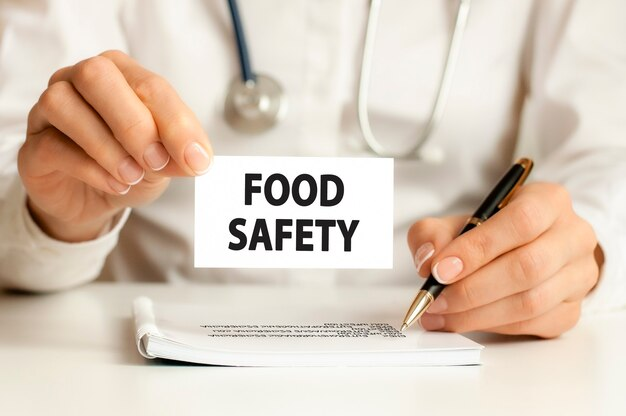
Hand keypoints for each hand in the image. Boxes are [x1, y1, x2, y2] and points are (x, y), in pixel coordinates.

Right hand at [18, 50, 212, 241]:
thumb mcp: (165, 162)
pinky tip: (115, 184)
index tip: (197, 160)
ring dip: (108, 146)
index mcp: (122, 74)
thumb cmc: (132, 167)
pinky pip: (52, 145)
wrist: (94, 201)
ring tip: (133, 176)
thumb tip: (197, 159)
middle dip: (134, 123)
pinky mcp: (33, 145)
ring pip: (64, 104)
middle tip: (157, 162)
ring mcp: (49, 108)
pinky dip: (90, 168)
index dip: (177, 123)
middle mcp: (79, 80)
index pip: (150, 85)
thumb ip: (179, 154)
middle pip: (97, 75)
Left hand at [407, 182, 601, 337]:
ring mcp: (579, 275)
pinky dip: (493, 326)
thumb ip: (433, 234)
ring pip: (531, 302)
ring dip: (477, 314)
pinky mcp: (572, 309)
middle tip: (435, 300)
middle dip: (472, 289)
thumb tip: (429, 260)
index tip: (440, 269)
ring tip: (441, 315)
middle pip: (527, 267)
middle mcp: (573, 236)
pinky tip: (465, 321)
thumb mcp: (458, 221)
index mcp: (549, 201)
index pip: (520, 222)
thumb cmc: (490, 233)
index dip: (477, 249)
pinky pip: (533, 324)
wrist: (521, 250)